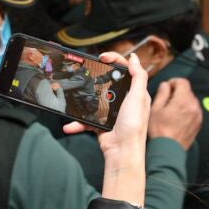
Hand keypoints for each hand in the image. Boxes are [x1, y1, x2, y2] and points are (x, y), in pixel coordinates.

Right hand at [64, 52, 149, 205]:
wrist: (122, 152)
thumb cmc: (133, 126)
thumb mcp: (139, 97)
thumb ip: (139, 77)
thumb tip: (135, 58)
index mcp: (135, 93)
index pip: (126, 69)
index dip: (115, 59)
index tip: (103, 56)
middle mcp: (124, 101)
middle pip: (108, 81)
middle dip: (96, 76)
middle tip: (86, 69)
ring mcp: (111, 113)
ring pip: (93, 100)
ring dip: (82, 100)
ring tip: (73, 95)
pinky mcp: (101, 124)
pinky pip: (86, 120)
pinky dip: (77, 123)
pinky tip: (70, 125)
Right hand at [148, 78, 202, 149]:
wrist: (169, 150)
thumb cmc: (160, 131)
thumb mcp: (155, 109)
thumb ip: (162, 94)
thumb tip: (165, 85)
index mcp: (183, 100)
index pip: (182, 81)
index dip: (173, 82)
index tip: (167, 88)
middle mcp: (194, 106)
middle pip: (188, 91)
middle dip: (178, 92)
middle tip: (167, 100)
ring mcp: (198, 115)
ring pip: (191, 100)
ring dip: (183, 101)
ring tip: (171, 110)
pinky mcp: (199, 123)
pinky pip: (194, 110)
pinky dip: (187, 110)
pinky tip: (177, 118)